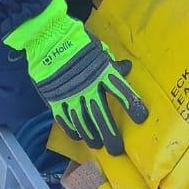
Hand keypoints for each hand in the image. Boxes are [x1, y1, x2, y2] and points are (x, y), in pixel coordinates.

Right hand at [2, 0, 148, 153]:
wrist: (46, 38)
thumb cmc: (76, 41)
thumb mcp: (98, 48)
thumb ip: (111, 63)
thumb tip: (126, 68)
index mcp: (102, 71)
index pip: (121, 91)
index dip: (132, 105)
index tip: (142, 118)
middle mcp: (88, 87)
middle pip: (102, 115)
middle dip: (110, 134)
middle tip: (117, 150)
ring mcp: (70, 95)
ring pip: (83, 122)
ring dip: (92, 135)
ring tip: (98, 145)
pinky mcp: (55, 99)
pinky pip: (65, 120)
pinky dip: (72, 130)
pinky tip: (78, 137)